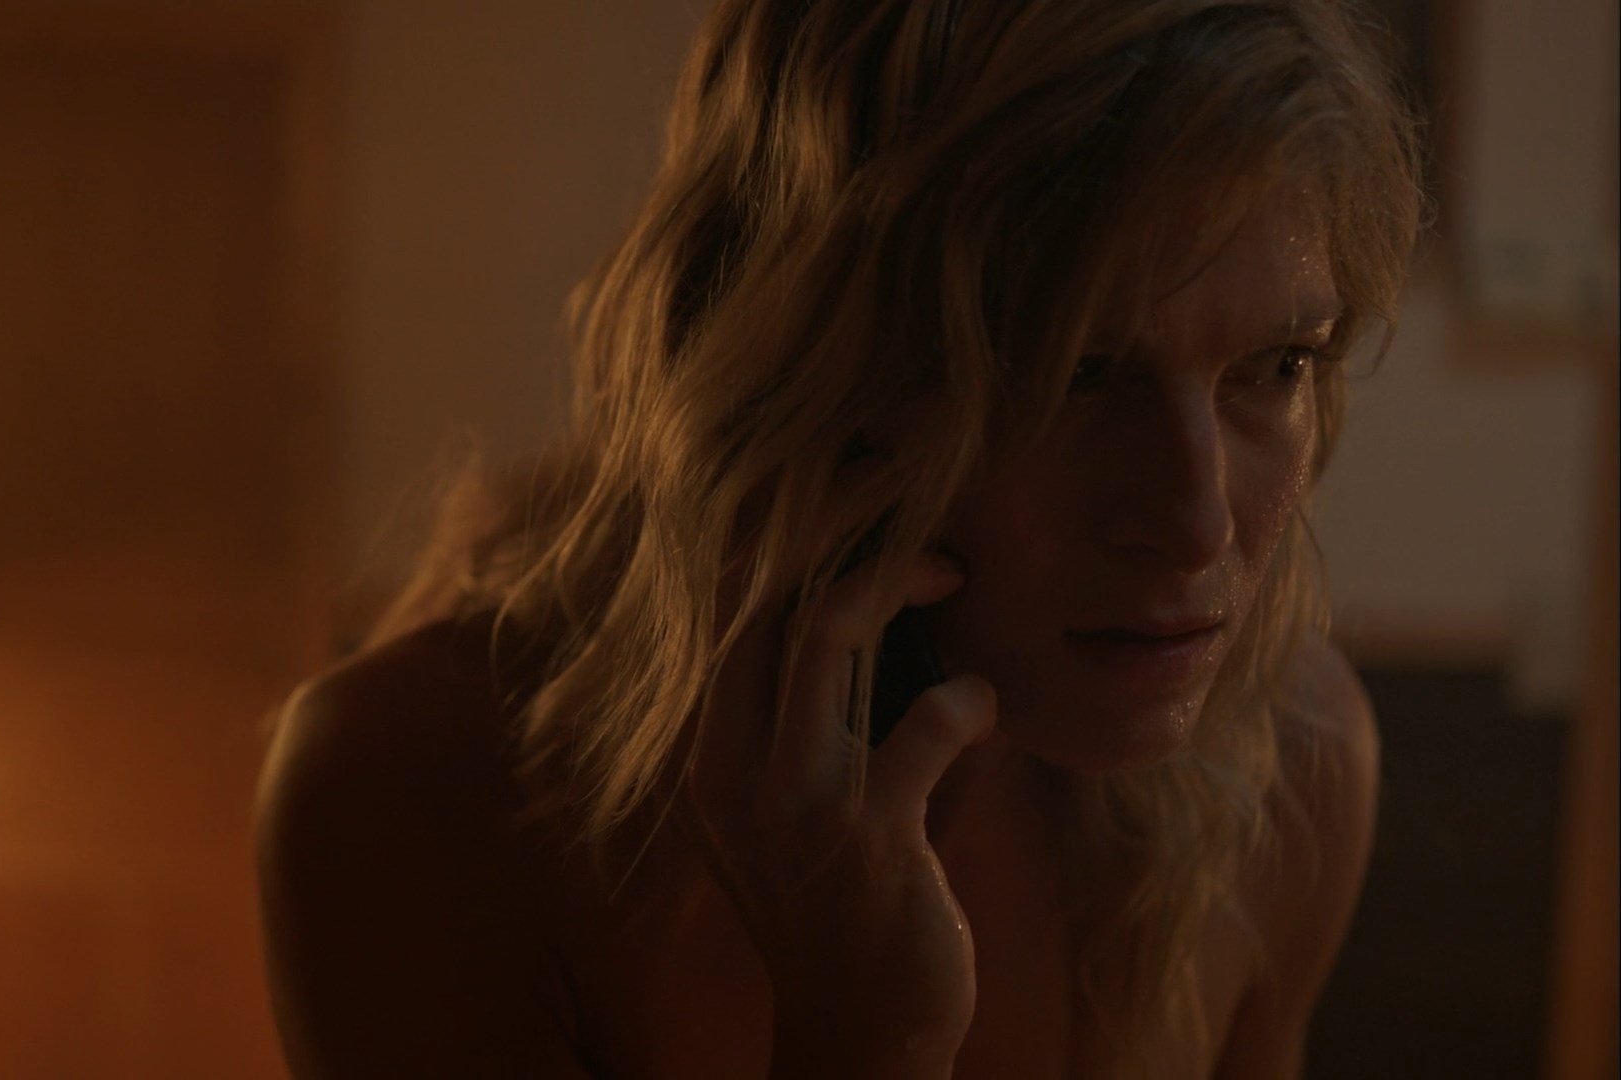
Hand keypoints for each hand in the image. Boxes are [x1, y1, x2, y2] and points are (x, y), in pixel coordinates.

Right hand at [684, 547, 1000, 1060]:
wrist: (859, 1033)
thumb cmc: (845, 910)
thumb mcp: (804, 816)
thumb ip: (828, 728)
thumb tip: (896, 624)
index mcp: (713, 762)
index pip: (735, 619)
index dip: (793, 548)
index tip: (854, 512)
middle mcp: (736, 769)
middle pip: (773, 602)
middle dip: (845, 536)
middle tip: (916, 524)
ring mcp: (798, 798)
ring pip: (828, 631)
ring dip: (898, 581)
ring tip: (950, 574)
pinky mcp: (869, 832)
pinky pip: (927, 718)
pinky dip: (968, 697)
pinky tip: (985, 707)